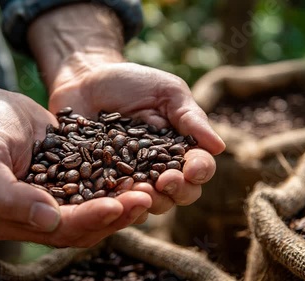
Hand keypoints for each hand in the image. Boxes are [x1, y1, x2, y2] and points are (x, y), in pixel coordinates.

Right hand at [0, 89, 151, 247]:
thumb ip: (8, 195)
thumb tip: (49, 221)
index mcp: (10, 221)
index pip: (57, 229)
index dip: (88, 219)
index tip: (116, 205)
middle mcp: (35, 219)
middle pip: (82, 227)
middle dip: (115, 214)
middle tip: (145, 198)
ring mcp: (54, 202)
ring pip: (94, 213)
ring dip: (122, 205)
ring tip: (150, 190)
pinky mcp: (69, 184)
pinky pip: (96, 191)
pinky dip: (117, 187)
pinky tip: (139, 176)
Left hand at [47, 62, 224, 216]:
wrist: (85, 81)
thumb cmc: (130, 83)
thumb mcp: (166, 93)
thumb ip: (191, 119)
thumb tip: (219, 147)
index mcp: (180, 148)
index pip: (199, 168)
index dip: (199, 171)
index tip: (192, 168)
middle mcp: (160, 169)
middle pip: (180, 193)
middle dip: (178, 190)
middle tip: (166, 181)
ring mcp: (131, 179)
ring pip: (150, 203)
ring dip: (150, 201)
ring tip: (141, 191)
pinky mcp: (103, 185)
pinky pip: (115, 203)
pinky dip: (118, 203)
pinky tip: (115, 197)